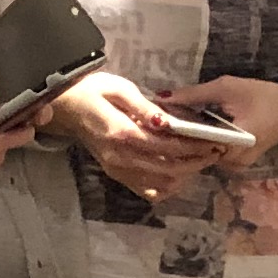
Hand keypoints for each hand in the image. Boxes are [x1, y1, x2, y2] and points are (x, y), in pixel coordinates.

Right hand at [48, 70, 224, 202]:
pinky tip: (178, 172)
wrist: (63, 105)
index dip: (193, 147)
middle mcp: (120, 157)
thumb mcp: (118, 88)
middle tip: (215, 151)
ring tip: (200, 159)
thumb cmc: (91, 90)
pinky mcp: (115, 174)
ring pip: (160, 184)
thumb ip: (144, 107)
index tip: (213, 141)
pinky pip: (146, 190)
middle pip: (168, 169)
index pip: (167, 147)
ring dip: (184, 174)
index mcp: (122, 133)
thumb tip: (166, 121)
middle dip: (196, 161)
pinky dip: (166, 185)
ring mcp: (116, 169)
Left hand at [159, 75, 277, 171]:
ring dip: (188, 139)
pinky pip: (210, 153)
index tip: (155, 119)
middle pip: (196, 151)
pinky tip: (189, 128)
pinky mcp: (235, 163)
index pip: (194, 143)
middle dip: (178, 135)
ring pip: (202, 154)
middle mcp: (232, 163)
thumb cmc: (263, 96)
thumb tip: (161, 98)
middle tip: (157, 119)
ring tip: (169, 122)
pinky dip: (200, 141)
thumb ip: (194, 94)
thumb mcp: (227, 88)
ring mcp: (234, 166)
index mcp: (234, 145)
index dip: (174, 131)